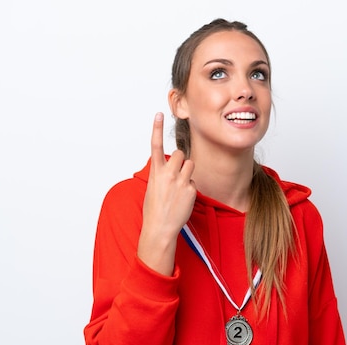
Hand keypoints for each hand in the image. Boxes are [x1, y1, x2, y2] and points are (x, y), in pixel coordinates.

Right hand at [137, 113, 195, 274]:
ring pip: (190, 164)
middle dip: (180, 160)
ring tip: (179, 187)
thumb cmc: (154, 209)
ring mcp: (181, 181)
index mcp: (155, 172)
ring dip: (187, 172)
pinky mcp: (191, 189)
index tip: (159, 114)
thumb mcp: (152, 187)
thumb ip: (161, 173)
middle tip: (175, 174)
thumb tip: (170, 166)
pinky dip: (190, 188)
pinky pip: (194, 181)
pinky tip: (183, 199)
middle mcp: (168, 174)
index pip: (155, 146)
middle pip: (181, 154)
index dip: (156, 129)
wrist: (160, 228)